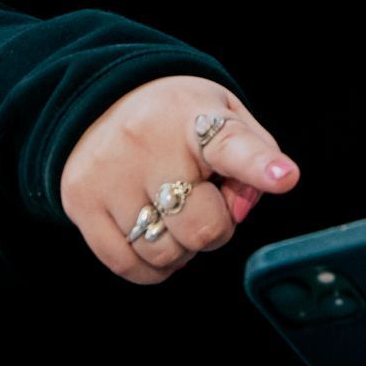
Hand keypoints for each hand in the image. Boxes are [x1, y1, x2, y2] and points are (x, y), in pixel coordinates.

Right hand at [59, 75, 296, 286]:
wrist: (100, 99)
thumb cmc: (177, 120)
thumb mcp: (224, 116)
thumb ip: (252, 158)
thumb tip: (238, 213)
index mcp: (194, 116)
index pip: (231, 145)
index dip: (259, 165)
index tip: (284, 177)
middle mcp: (147, 142)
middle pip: (201, 227)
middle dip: (213, 229)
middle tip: (203, 202)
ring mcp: (109, 173)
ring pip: (163, 253)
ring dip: (179, 248)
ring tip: (172, 214)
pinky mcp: (81, 200)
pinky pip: (128, 265)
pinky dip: (150, 266)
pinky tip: (152, 236)